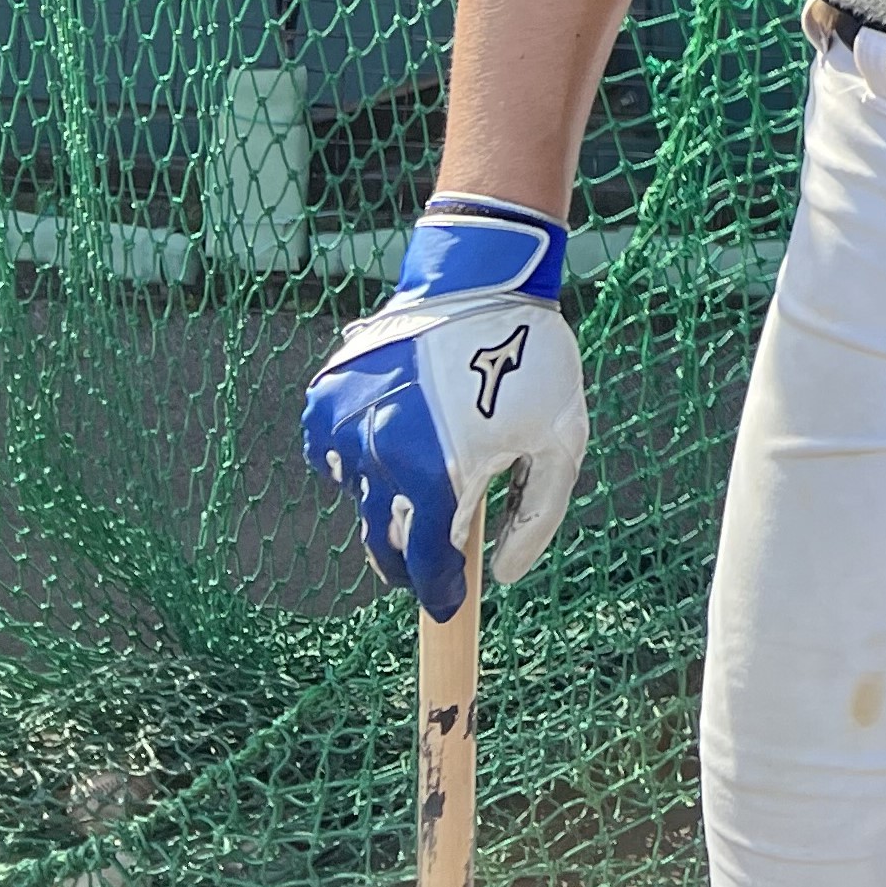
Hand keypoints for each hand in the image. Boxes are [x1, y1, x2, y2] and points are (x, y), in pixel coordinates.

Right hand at [301, 195, 589, 619]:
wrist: (481, 281)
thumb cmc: (532, 362)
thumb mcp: (562, 441)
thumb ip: (535, 518)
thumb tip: (501, 576)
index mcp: (437, 474)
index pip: (425, 566)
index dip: (438, 593)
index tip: (448, 605)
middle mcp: (379, 458)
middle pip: (383, 542)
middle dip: (409, 557)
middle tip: (435, 551)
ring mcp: (343, 428)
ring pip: (358, 497)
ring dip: (387, 497)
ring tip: (428, 459)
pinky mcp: (323, 402)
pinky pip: (332, 455)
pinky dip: (358, 457)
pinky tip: (397, 429)